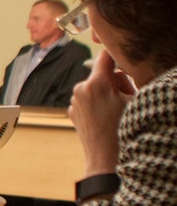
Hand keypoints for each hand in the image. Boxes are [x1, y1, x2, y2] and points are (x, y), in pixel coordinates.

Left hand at [70, 51, 133, 175]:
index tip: (120, 46)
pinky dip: (96, 104)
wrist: (106, 159)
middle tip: (125, 99)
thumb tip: (118, 72)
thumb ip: (126, 81)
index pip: (105, 57)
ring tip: (115, 112)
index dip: (115, 53)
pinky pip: (87, 101)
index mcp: (96, 84)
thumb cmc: (123, 131)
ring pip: (94, 88)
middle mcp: (80, 89)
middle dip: (114, 82)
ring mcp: (74, 101)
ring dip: (105, 94)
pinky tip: (105, 119)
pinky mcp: (72, 112)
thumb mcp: (133, 101)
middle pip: (101, 75)